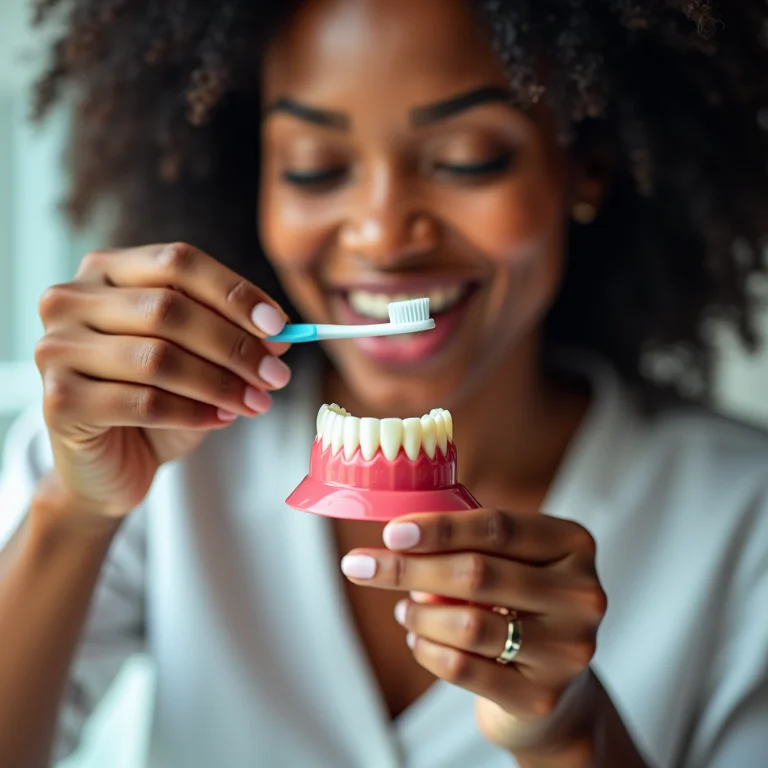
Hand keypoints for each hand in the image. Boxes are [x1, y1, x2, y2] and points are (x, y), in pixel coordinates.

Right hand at [35, 242, 290, 516]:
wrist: (111, 460)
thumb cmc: (157, 397)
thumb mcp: (199, 358)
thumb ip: (233, 336)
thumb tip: (281, 334)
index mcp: (106, 270)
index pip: (177, 262)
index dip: (234, 292)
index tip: (279, 326)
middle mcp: (71, 299)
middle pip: (169, 308)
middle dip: (235, 345)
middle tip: (276, 376)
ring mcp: (56, 348)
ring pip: (158, 358)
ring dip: (220, 383)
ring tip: (257, 403)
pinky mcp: (58, 401)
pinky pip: (143, 402)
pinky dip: (193, 412)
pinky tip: (221, 420)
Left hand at [340, 509, 606, 755]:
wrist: (552, 690)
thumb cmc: (517, 605)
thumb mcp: (505, 563)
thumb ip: (463, 546)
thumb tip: (396, 542)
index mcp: (573, 545)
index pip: (498, 527)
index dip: (439, 528)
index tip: (390, 532)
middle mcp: (582, 594)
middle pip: (478, 573)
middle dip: (409, 569)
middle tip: (360, 566)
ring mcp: (568, 649)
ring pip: (468, 624)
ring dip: (419, 613)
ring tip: (403, 610)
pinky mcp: (542, 695)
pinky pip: (463, 668)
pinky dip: (427, 650)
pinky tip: (418, 638)